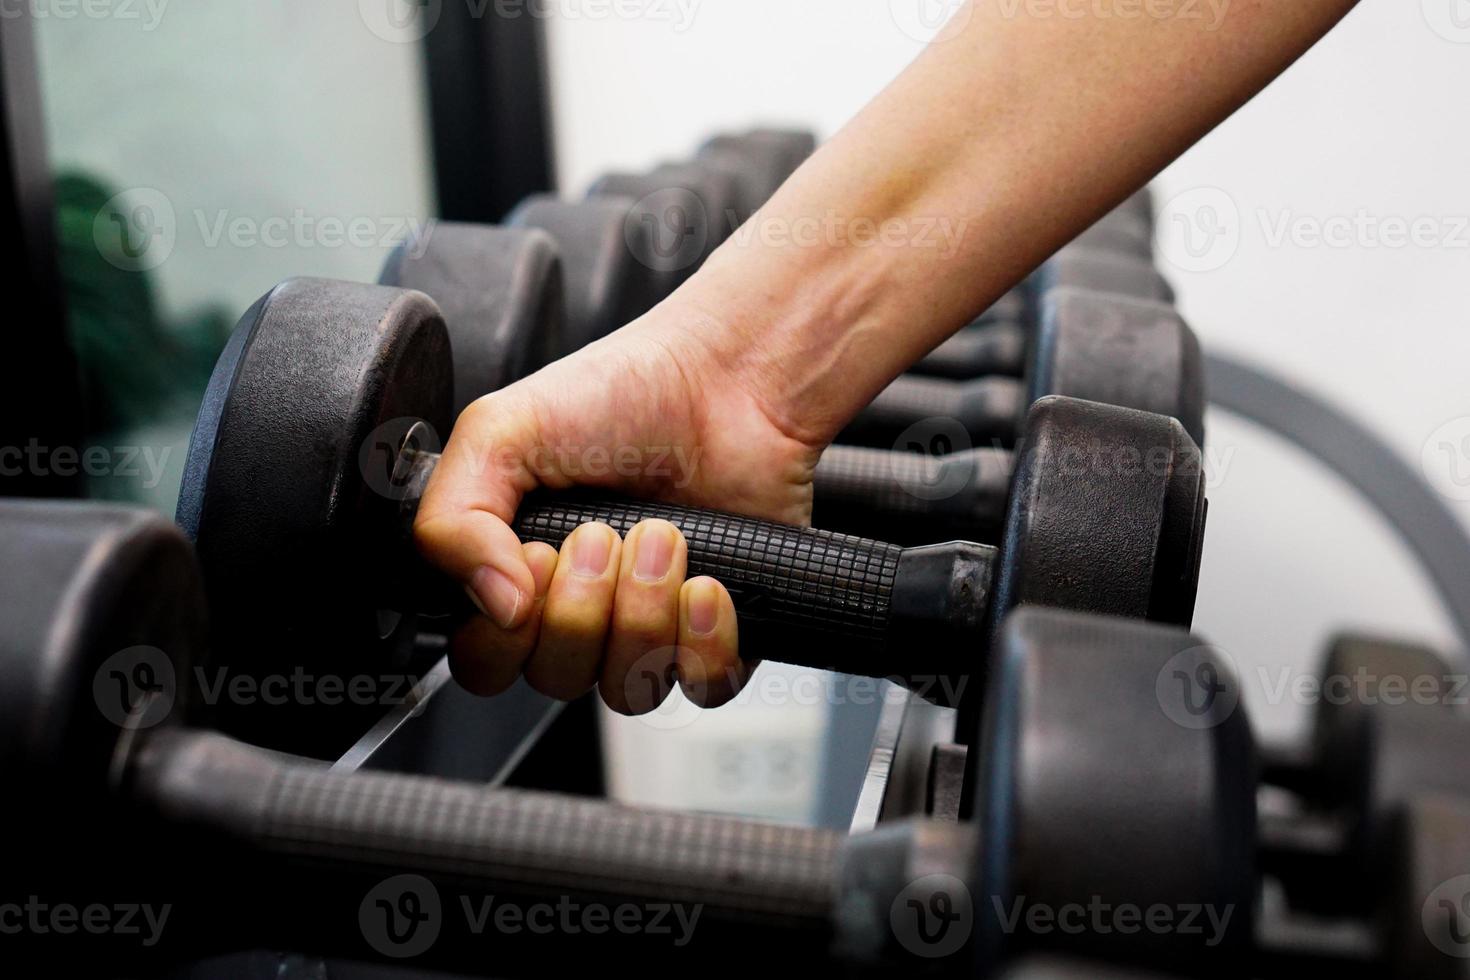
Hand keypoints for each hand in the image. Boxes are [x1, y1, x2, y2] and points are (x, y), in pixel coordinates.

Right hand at [414, 306, 821, 714]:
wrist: (726, 379)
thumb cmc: (621, 394)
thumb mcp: (500, 432)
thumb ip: (453, 519)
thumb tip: (493, 605)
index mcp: (515, 574)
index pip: (484, 662)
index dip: (507, 632)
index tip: (537, 558)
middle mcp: (580, 611)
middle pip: (555, 679)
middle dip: (581, 608)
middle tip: (602, 535)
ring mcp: (649, 625)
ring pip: (628, 688)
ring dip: (644, 612)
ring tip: (663, 536)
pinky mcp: (717, 631)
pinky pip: (703, 683)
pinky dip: (706, 639)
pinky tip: (707, 581)